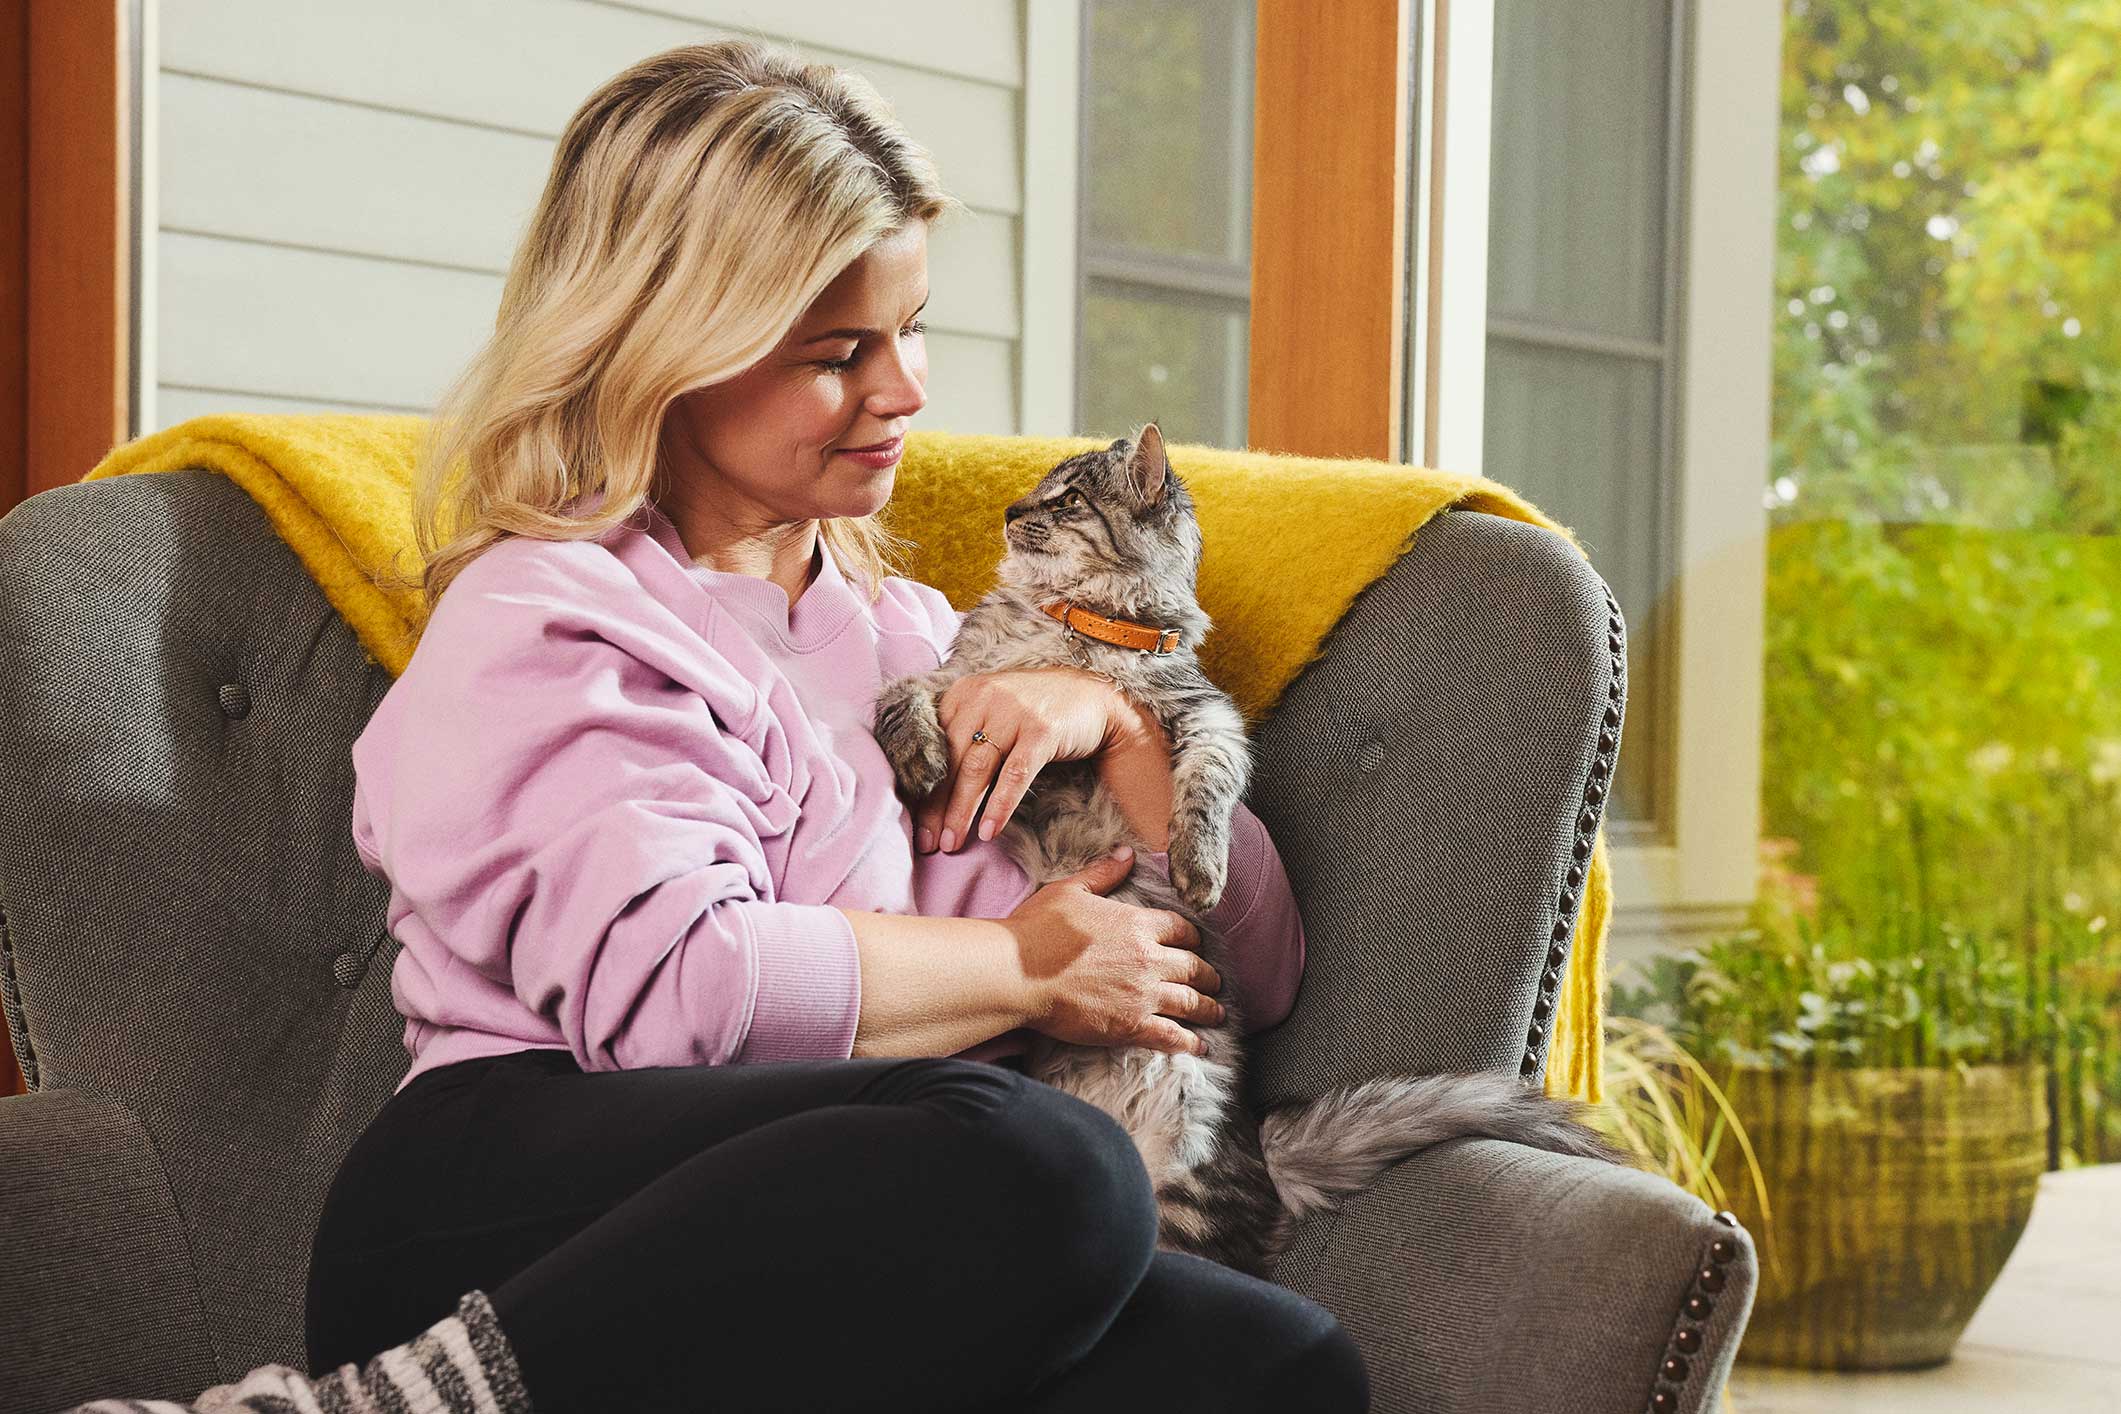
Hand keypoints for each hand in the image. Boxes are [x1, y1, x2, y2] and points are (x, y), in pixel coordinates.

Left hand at [915, 666, 1149, 852]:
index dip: (919, 787)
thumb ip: (962, 733)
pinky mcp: (1041, 731)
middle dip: (936, 807)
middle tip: (928, 843)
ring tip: (952, 843)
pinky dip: (999, 805)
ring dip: (961, 811)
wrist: (1093, 698)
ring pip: (977, 769)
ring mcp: (1013, 712)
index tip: (914, 824)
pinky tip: (988, 831)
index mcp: (965, 692)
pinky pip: (1014, 775)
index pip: (932, 745)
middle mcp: (984, 696)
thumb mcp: (992, 710)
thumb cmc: (1034, 711)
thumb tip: (929, 787)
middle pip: (950, 760)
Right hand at [1006, 846, 1223, 1055]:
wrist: (1016, 973)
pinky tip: (1200, 1046)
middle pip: (1193, 967)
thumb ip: (1103, 873)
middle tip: (1215, 982)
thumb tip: (1126, 852)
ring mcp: (1142, 995)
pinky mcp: (1130, 1025)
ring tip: (1217, 1013)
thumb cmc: (1037, 929)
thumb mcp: (1070, 890)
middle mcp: (1147, 959)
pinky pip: (1171, 1035)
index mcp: (1136, 924)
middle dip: (1208, 975)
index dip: (1192, 938)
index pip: (1180, 929)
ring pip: (1190, 1002)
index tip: (1196, 945)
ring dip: (1208, 1008)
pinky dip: (1189, 1041)